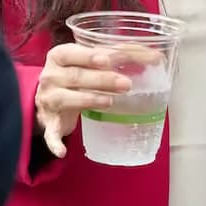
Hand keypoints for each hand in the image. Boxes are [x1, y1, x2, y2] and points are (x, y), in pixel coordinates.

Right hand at [33, 43, 159, 158]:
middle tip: (126, 84)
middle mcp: (51, 76)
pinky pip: (51, 133)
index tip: (108, 59)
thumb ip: (117, 56)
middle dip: (101, 79)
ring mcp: (49, 100)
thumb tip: (157, 56)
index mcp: (59, 56)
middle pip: (76, 76)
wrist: (48, 98)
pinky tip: (63, 151)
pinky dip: (55, 143)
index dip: (89, 56)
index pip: (72, 53)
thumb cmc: (76, 73)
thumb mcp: (89, 61)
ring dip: (89, 100)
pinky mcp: (50, 122)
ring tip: (110, 102)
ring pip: (66, 99)